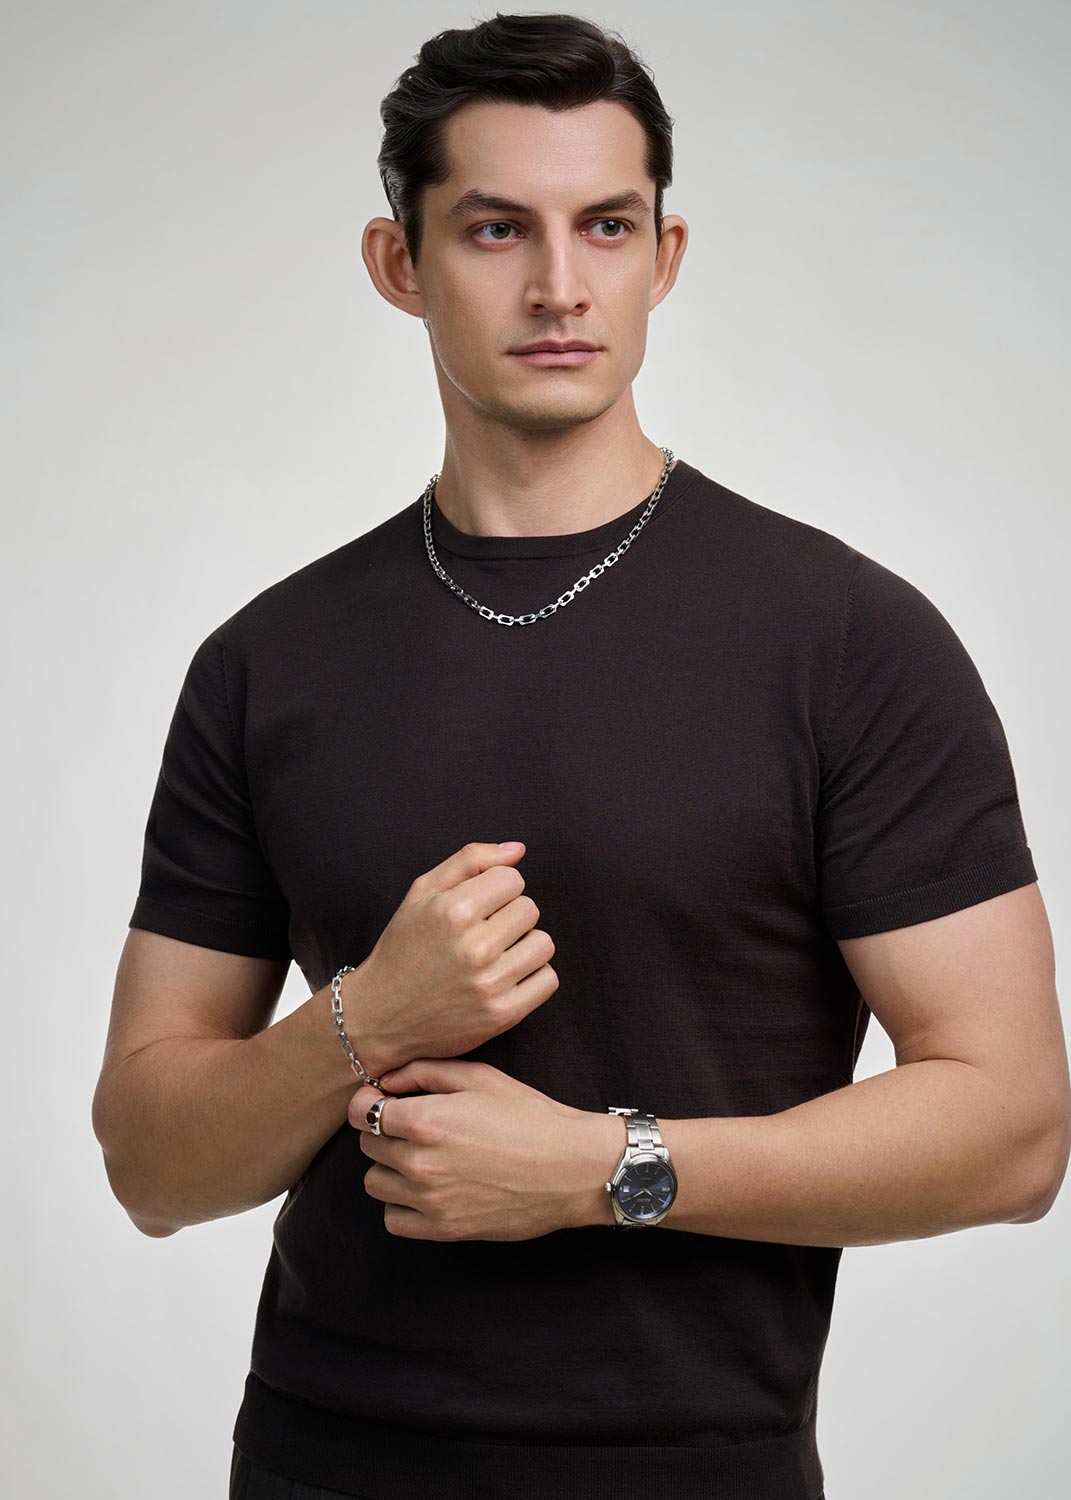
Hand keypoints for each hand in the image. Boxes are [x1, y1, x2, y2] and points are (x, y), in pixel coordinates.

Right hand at [345, 841, 558, 1074]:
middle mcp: (475, 946)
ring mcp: (490, 983)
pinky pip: (547, 981)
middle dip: (509, 916)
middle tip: (481, 933)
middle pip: (530, 909)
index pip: (513, 879)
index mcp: (454, 911)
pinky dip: (532, 976)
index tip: (478, 907)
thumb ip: (470, 860)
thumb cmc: (404, 947)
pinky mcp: (502, 1014)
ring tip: (495, 955)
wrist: (381, 1014)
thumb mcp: (422, 892)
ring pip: (543, 943)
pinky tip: (505, 977)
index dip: (496, 890)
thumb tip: (518, 849)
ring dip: (524, 946)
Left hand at [347, 1058, 617, 1239]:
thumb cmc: (529, 1116)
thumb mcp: (480, 1077)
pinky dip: (401, 1205)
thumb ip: (425, 1072)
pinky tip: (426, 1189)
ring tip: (422, 1158)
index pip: (363, 1112)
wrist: (572, 1168)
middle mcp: (420, 1163)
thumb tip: (384, 1081)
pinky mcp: (444, 1229)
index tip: (386, 1103)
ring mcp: (430, 1201)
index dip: (372, 1103)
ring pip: (374, 1183)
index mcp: (426, 1120)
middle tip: (417, 1128)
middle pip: (368, 1146)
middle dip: (385, 1132)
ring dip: (390, 1169)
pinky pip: (393, 1220)